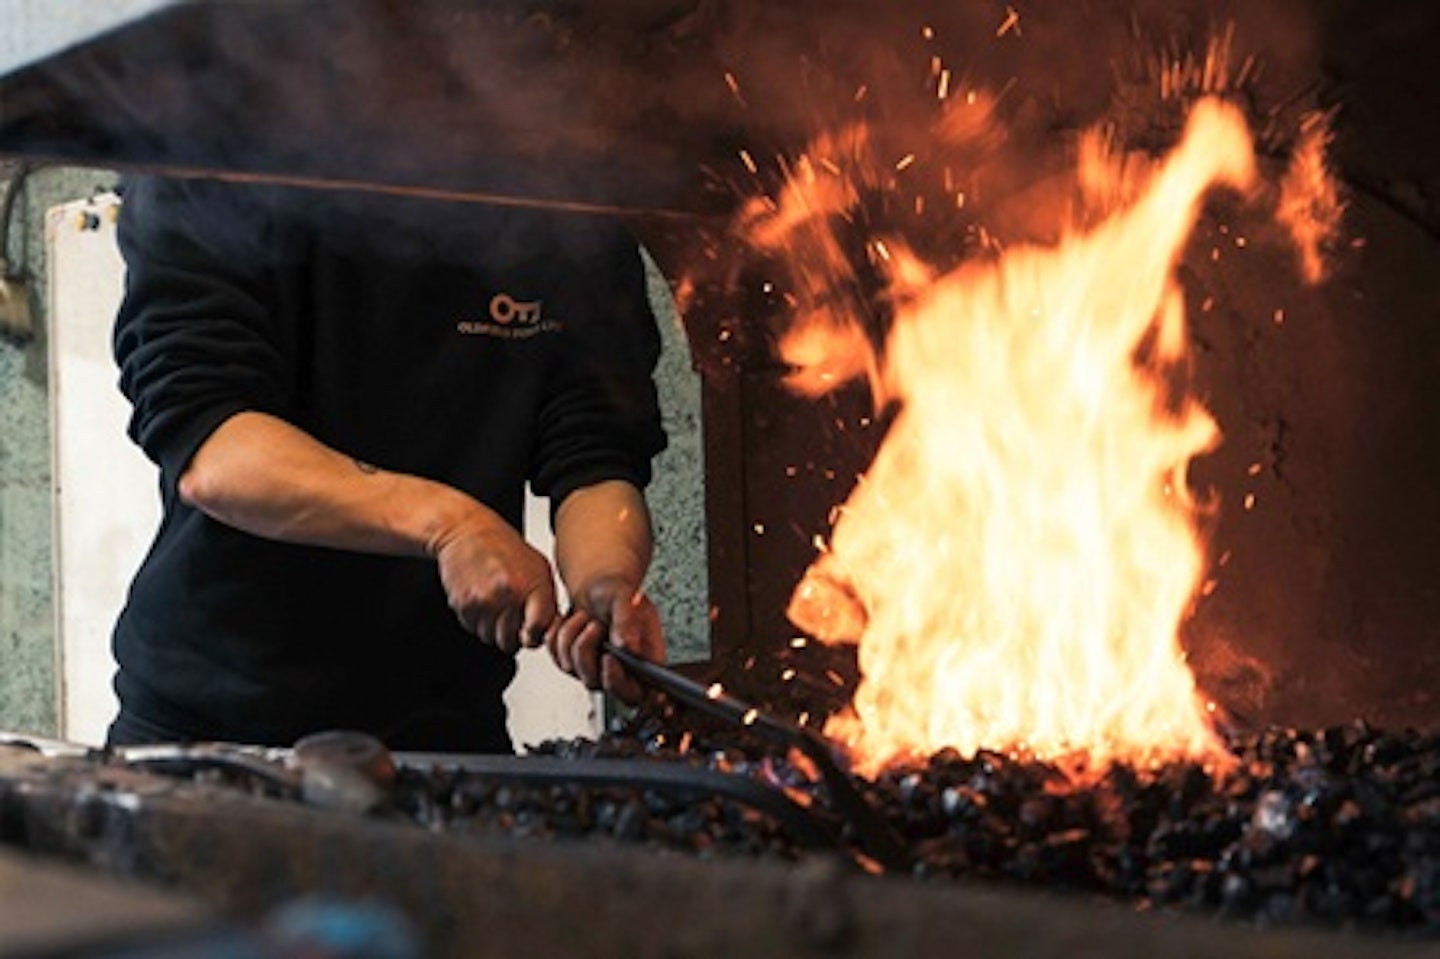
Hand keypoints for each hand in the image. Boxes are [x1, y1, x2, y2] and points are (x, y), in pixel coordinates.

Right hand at [433, 513, 558, 654]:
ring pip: (490, 638)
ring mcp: (484, 601)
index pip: (538, 631)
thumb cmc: (504, 547)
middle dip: (512, 634)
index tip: (532, 630)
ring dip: (493, 628)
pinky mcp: (462, 604)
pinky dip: (477, 619)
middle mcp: (508, 595)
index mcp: (532, 586)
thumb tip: (552, 631)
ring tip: (495, 603)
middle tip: (511, 615)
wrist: (467, 530)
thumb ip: (546, 601)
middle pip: (510, 642)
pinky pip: (473, 628)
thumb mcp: (539, 568)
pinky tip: (481, 599)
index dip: (535, 635)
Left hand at [546, 574, 664, 702]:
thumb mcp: (626, 598)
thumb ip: (628, 621)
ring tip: (585, 616)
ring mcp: (593, 669)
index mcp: (642, 661)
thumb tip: (627, 646)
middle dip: (587, 649)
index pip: (634, 694)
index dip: (618, 683)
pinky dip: (557, 633)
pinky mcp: (571, 663)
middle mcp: (619, 670)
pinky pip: (555, 656)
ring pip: (571, 668)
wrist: (596, 586)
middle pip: (594, 683)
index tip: (608, 658)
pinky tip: (570, 620)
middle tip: (595, 624)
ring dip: (572, 635)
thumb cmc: (617, 592)